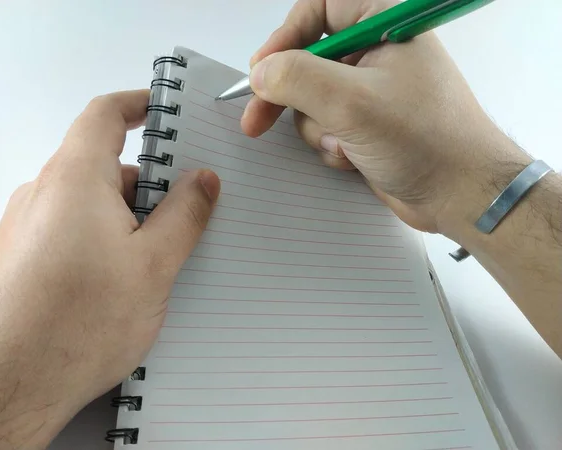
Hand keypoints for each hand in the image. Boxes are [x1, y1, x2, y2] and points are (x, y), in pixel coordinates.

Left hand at [0, 90, 219, 448]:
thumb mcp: (154, 264)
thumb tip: (203, 179)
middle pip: (101, 167)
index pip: (103, 115)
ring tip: (155, 264)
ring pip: (87, 205)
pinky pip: (69, 232)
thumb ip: (184, 214)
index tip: (163, 111)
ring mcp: (25, 228)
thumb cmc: (80, 322)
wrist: (4, 387)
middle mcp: (42, 194)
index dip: (136, 105)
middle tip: (184, 216)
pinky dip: (100, 242)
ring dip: (124, 221)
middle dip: (145, 185)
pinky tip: (118, 287)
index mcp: (74, 178)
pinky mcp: (19, 260)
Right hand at [241, 0, 529, 236]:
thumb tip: (261, 72)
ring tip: (345, 145)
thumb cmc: (424, 140)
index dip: (285, 35)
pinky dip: (331, 146)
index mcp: (384, 23)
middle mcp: (377, 51)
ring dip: (318, 128)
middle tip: (256, 119)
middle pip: (307, 58)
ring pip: (312, 99)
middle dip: (287, 94)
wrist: (460, 195)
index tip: (262, 68)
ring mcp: (371, 91)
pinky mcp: (367, 125)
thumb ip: (297, 79)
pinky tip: (354, 159)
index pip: (319, 8)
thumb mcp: (352, 103)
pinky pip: (327, 127)